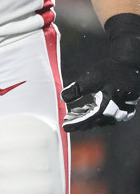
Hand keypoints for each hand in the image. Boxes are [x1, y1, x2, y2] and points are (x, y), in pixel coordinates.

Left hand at [62, 13, 139, 131]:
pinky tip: (88, 110)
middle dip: (81, 123)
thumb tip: (63, 98)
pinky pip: (109, 115)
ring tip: (74, 116)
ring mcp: (123, 111)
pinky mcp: (125, 107)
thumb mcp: (91, 78)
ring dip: (89, 119)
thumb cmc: (111, 71)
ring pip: (103, 120)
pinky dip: (97, 114)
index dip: (76, 124)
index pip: (89, 119)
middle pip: (96, 122)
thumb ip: (77, 89)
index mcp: (108, 106)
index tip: (65, 127)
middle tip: (67, 123)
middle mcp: (117, 112)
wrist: (129, 65)